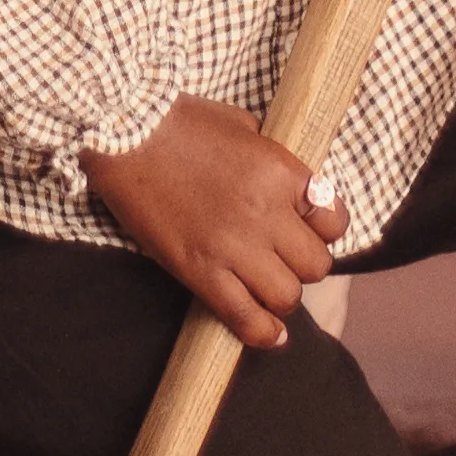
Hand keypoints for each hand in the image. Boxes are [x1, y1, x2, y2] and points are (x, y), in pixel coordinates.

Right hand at [85, 94, 343, 347]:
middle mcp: (265, 213)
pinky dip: (261, 332)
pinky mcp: (199, 270)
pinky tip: (269, 333)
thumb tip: (293, 193)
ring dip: (281, 293)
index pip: (334, 220)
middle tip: (284, 256)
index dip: (325, 228)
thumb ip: (274, 163)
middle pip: (316, 265)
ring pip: (286, 296)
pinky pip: (244, 317)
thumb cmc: (181, 122)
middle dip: (304, 264)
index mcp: (281, 172)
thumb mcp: (243, 126)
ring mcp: (232, 246)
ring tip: (266, 284)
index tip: (309, 228)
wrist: (122, 132)